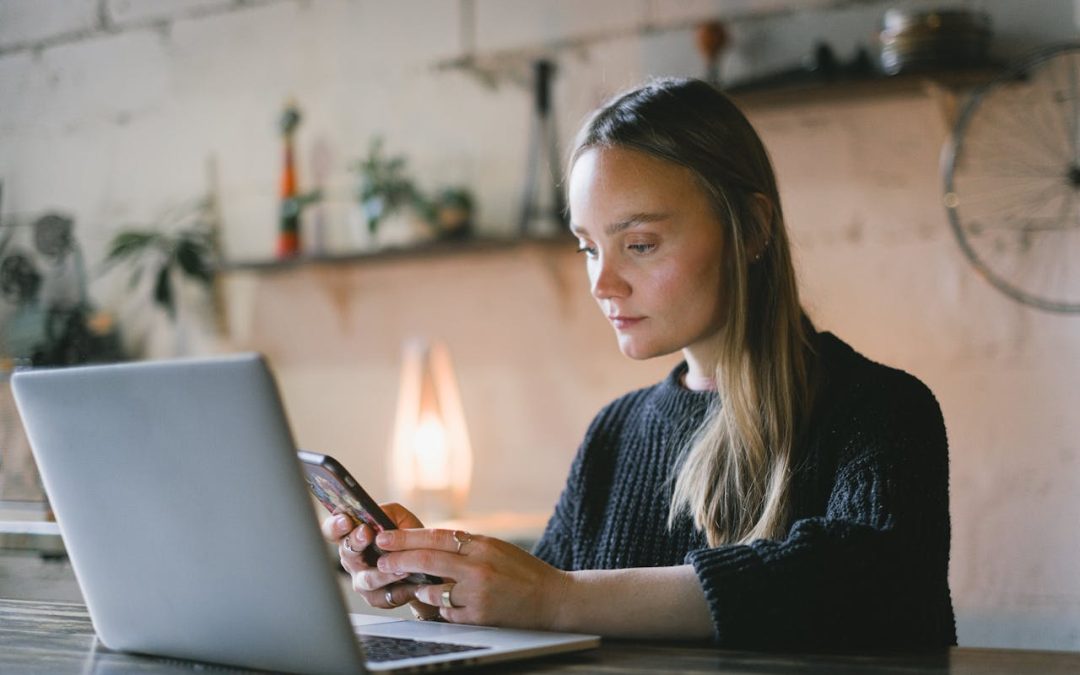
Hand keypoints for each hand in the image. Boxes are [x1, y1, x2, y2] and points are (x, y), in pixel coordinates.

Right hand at [320, 503, 439, 618]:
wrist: (425, 565)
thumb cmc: (408, 539)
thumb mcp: (400, 518)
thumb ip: (388, 512)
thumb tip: (376, 515)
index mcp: (353, 537)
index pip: (333, 531)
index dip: (335, 525)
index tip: (346, 520)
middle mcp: (352, 559)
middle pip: (346, 552)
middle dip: (356, 541)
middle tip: (366, 533)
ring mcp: (361, 580)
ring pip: (366, 579)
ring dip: (383, 573)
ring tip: (401, 567)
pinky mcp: (375, 598)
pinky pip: (384, 596)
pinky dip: (399, 588)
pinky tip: (410, 581)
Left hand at [373, 528, 569, 629]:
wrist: (552, 598)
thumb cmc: (523, 571)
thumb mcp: (496, 548)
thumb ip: (466, 546)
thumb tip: (430, 544)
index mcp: (482, 544)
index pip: (436, 536)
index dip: (406, 537)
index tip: (385, 537)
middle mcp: (478, 567)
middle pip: (427, 560)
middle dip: (398, 560)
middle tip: (381, 561)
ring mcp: (477, 593)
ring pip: (432, 590)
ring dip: (420, 589)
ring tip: (415, 586)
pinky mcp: (478, 616)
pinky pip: (446, 612)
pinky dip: (442, 608)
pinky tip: (446, 604)